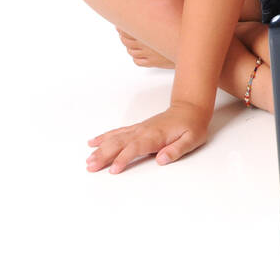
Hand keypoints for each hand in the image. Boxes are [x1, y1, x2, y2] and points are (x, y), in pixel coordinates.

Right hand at [86, 102, 210, 172]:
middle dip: (104, 155)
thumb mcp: (192, 139)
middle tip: (90, 167)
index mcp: (155, 136)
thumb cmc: (192, 126)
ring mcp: (138, 129)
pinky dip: (104, 137)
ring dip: (100, 149)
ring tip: (88, 160)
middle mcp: (143, 131)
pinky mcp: (137, 129)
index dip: (123, 158)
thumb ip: (176, 150)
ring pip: (115, 139)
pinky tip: (92, 143)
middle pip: (119, 143)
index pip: (135, 148)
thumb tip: (161, 160)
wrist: (190, 109)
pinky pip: (117, 132)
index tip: (113, 169)